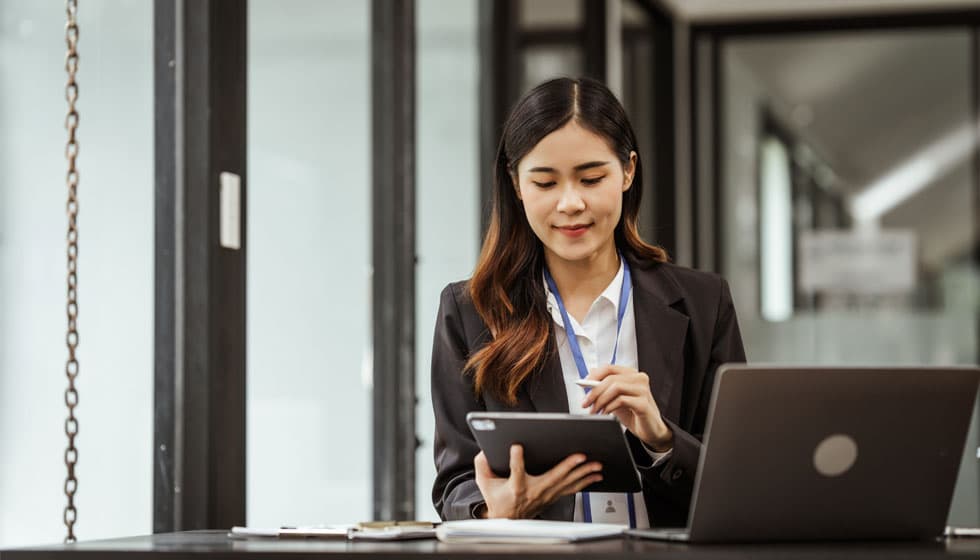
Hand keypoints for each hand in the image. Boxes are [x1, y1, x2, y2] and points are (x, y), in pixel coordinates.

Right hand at [473, 444, 602, 518]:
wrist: (507, 519)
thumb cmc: (498, 498)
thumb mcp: (485, 482)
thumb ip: (482, 465)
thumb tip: (483, 452)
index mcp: (516, 486)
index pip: (516, 470)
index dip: (516, 458)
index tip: (516, 447)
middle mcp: (534, 491)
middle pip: (554, 477)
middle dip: (569, 466)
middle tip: (582, 456)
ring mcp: (546, 495)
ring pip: (567, 483)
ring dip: (583, 474)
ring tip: (596, 465)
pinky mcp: (553, 496)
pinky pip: (572, 489)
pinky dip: (585, 482)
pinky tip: (595, 476)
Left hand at [581, 365, 672, 450]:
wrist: (649, 429)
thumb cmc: (633, 412)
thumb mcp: (615, 398)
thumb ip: (605, 386)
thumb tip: (589, 375)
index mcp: (631, 374)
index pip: (609, 368)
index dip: (593, 376)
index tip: (583, 385)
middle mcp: (639, 378)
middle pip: (610, 378)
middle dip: (594, 391)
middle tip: (585, 403)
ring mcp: (643, 390)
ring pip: (615, 387)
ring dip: (600, 400)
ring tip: (594, 410)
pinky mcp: (644, 403)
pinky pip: (621, 400)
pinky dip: (609, 407)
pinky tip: (605, 413)